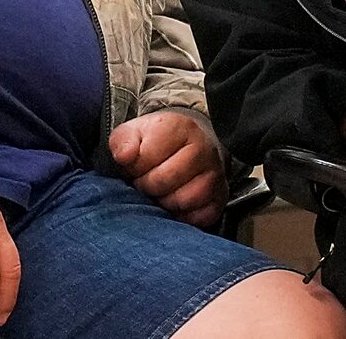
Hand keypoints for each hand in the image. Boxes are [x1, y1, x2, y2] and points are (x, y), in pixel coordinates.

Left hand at [109, 110, 226, 227]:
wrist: (189, 145)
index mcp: (181, 128)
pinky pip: (199, 217)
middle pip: (165, 181)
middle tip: (148, 181)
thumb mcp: (135, 132)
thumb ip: (123, 141)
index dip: (134, 167)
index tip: (137, 165)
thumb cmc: (159, 142)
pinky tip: (177, 203)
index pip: (147, 157)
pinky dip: (184, 216)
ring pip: (184, 201)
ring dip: (166, 202)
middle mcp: (204, 149)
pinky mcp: (221, 197)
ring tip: (163, 192)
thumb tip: (125, 156)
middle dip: (148, 186)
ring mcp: (216, 174)